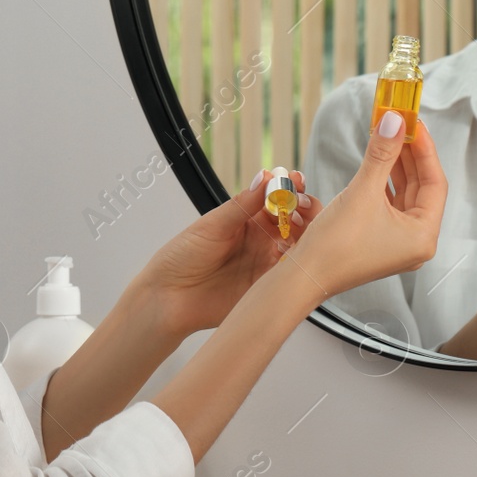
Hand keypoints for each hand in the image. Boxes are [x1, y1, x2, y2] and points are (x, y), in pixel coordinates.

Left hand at [141, 167, 323, 339]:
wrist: (168, 299)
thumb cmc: (181, 258)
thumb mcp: (211, 226)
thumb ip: (241, 205)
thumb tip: (265, 177)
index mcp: (246, 219)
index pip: (276, 199)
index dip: (289, 189)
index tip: (296, 181)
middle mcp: (260, 240)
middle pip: (295, 221)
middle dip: (304, 209)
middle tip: (303, 204)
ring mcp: (266, 263)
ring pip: (299, 245)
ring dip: (307, 233)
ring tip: (303, 226)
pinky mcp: (268, 287)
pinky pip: (292, 273)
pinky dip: (302, 262)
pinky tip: (301, 253)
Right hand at [289, 111, 447, 300]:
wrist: (305, 276)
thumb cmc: (335, 245)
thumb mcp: (362, 192)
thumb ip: (381, 154)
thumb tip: (394, 121)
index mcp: (423, 236)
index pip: (435, 183)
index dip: (425, 149)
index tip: (414, 124)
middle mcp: (416, 242)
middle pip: (421, 188)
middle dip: (410, 155)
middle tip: (400, 126)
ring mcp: (398, 243)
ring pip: (405, 196)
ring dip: (397, 167)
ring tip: (388, 138)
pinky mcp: (381, 241)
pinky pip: (390, 206)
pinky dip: (385, 183)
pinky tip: (378, 163)